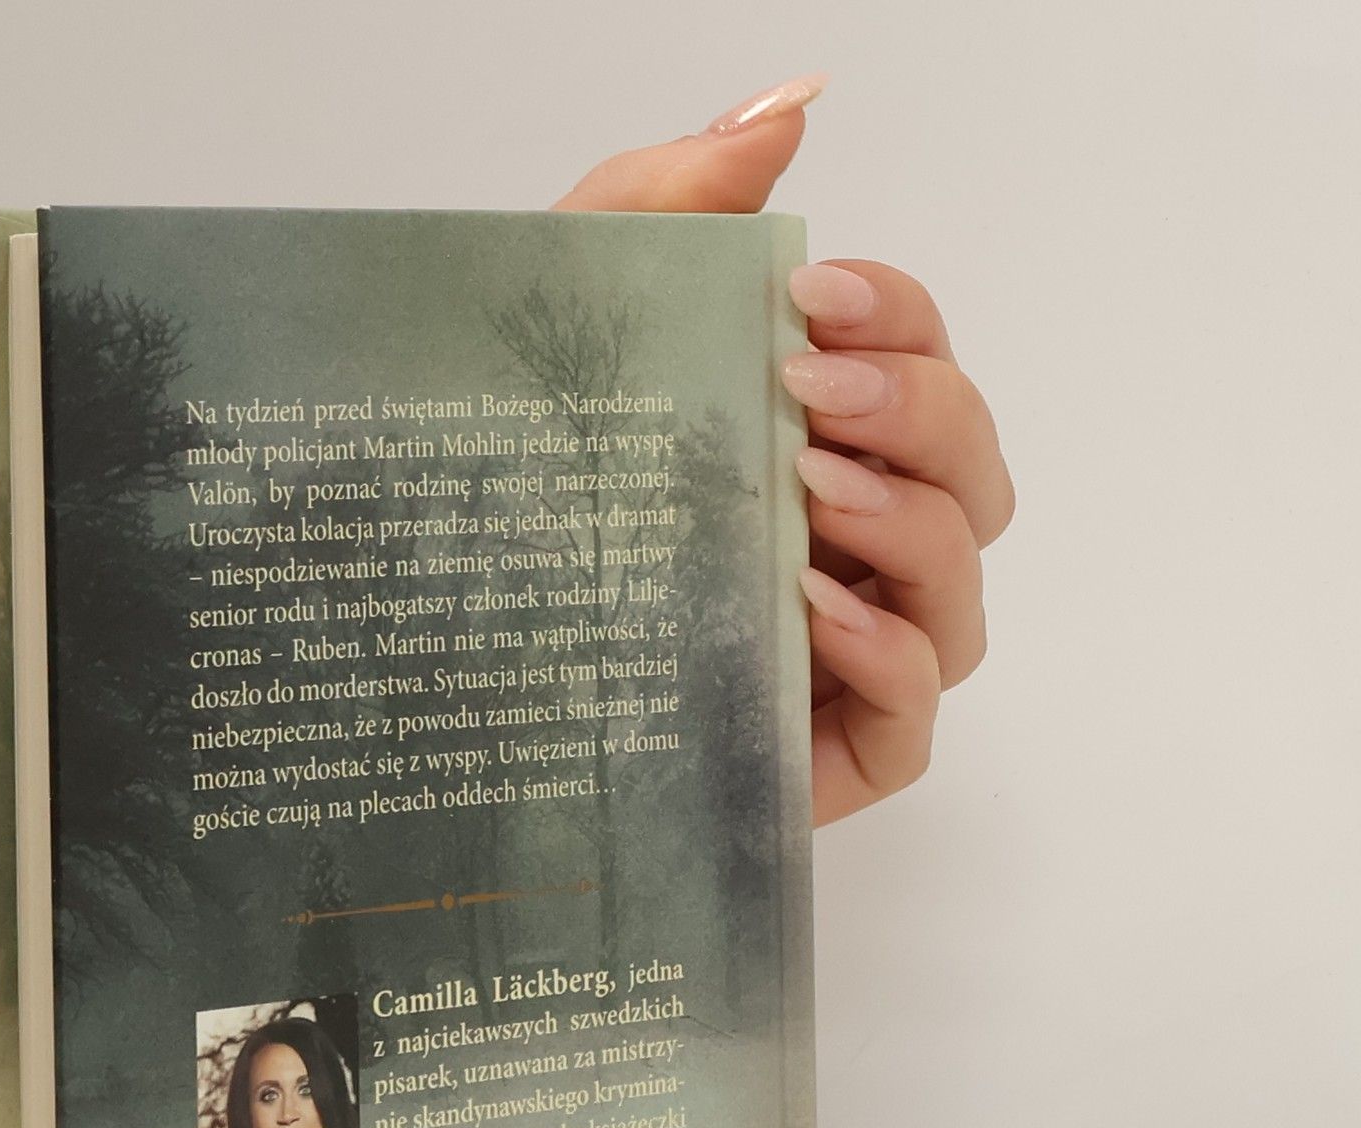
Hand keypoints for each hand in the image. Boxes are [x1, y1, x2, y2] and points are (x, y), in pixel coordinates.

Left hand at [553, 75, 1013, 825]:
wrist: (421, 651)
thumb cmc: (500, 490)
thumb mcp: (563, 326)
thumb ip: (672, 200)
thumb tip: (792, 107)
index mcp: (809, 447)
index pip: (920, 368)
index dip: (900, 319)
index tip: (808, 294)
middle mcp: (842, 547)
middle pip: (970, 475)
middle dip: (918, 415)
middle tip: (806, 392)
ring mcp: (839, 656)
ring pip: (961, 595)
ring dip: (910, 526)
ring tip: (804, 491)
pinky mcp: (817, 756)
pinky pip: (914, 723)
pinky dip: (890, 659)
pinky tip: (806, 608)